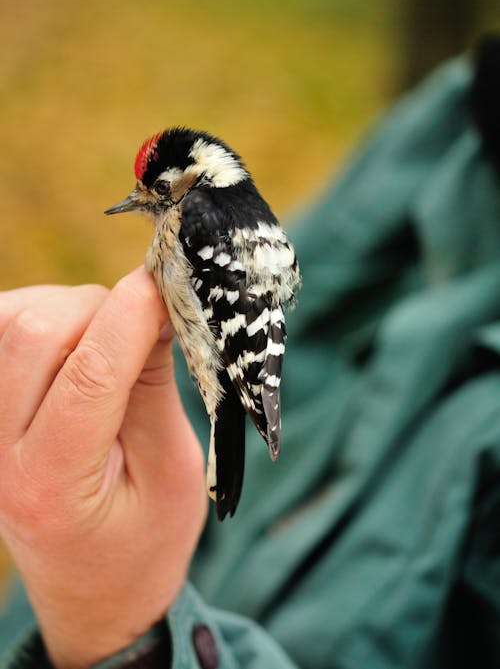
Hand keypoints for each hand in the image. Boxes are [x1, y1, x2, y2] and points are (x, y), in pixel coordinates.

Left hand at [0, 268, 206, 667]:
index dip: (132, 314)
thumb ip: (157, 388)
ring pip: (8, 320)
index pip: (88, 375)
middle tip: (145, 321)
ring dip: (68, 309)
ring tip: (110, 338)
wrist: (92, 591)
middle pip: (34, 334)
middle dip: (99, 308)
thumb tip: (157, 308)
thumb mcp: (173, 473)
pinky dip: (42, 316)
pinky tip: (76, 341)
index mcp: (53, 484)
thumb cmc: (144, 542)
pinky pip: (0, 331)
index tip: (168, 283)